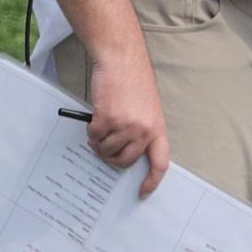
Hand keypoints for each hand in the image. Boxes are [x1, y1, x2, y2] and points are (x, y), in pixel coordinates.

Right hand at [87, 46, 169, 197]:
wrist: (122, 59)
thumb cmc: (134, 80)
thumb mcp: (147, 108)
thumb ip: (142, 129)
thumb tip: (128, 151)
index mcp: (157, 128)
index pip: (160, 163)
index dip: (152, 181)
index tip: (143, 192)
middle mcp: (143, 130)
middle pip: (125, 161)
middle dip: (113, 157)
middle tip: (106, 146)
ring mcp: (125, 126)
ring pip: (107, 150)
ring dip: (100, 143)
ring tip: (102, 125)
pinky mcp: (107, 119)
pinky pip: (94, 137)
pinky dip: (91, 131)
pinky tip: (96, 117)